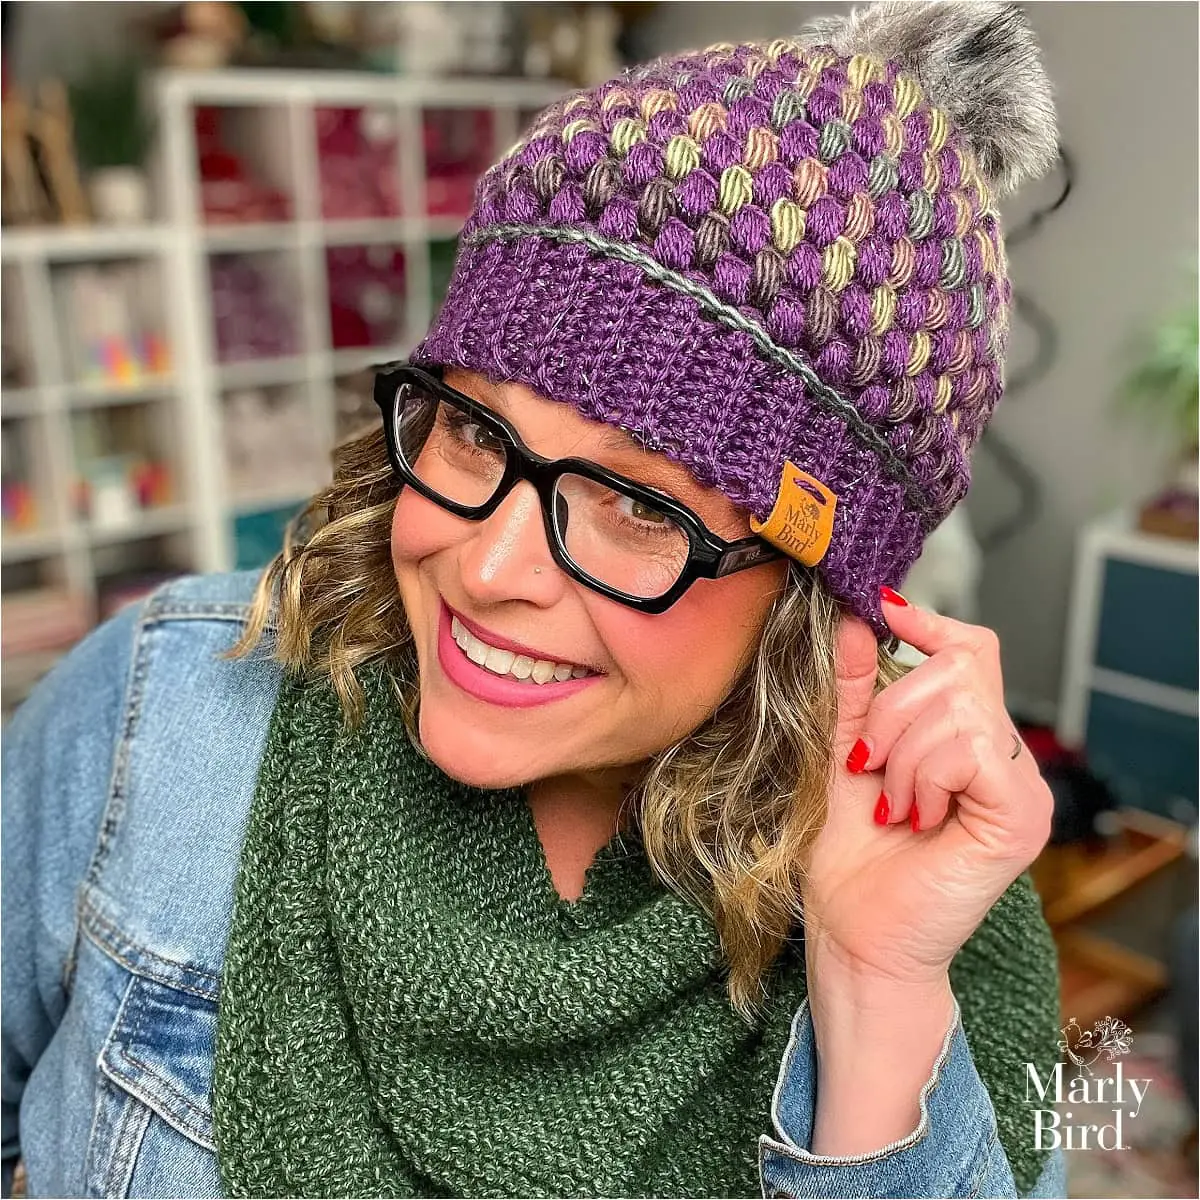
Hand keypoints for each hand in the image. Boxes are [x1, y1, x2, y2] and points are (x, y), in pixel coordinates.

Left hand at [802, 587, 1055, 992]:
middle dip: (891, 713)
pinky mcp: (1020, 818)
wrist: (854, 937)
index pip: (973, 652)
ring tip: (893, 805)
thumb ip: (852, 690)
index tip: (882, 610)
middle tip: (870, 769)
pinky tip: (914, 818)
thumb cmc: (849, 858)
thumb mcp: (842, 754)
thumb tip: (854, 619)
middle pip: (959, 669)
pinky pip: (969, 749)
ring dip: (900, 755)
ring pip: (959, 707)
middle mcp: (1008, 760)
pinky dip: (923, 776)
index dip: (930, 625)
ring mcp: (1022, 789)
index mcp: (972, 741)